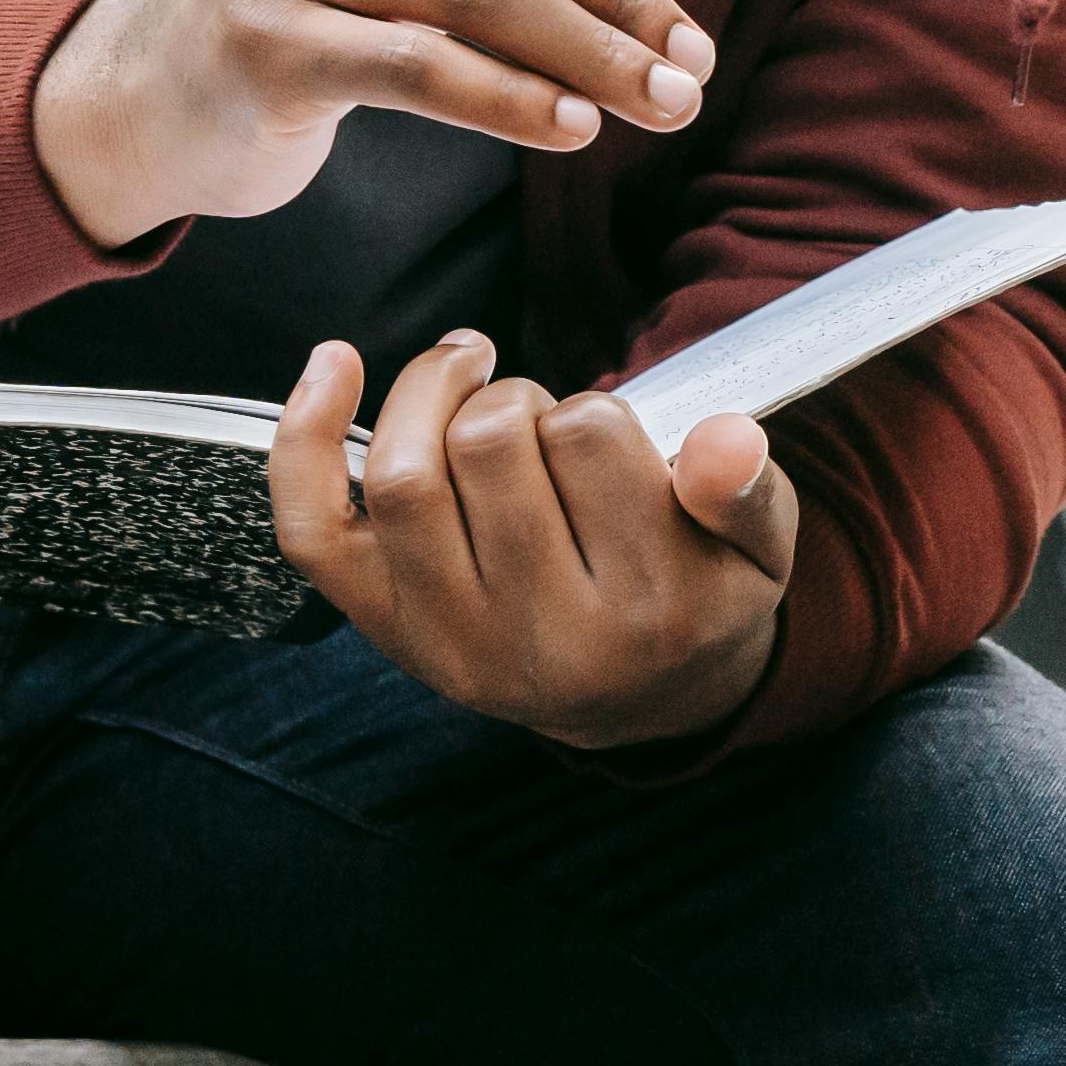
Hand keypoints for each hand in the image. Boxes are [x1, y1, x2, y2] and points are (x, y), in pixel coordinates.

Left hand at [268, 328, 796, 746]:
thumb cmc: (695, 592)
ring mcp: (450, 643)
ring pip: (406, 475)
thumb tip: (725, 438)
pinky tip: (334, 364)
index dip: (595, 408)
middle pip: (490, 440)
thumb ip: (750, 490)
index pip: (591, 434)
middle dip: (514, 399)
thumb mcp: (759, 550)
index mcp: (650, 613)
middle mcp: (542, 642)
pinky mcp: (385, 630)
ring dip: (434, 395)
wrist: (637, 701)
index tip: (610, 443)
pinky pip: (313, 529)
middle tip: (543, 426)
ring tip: (471, 385)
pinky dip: (306, 438)